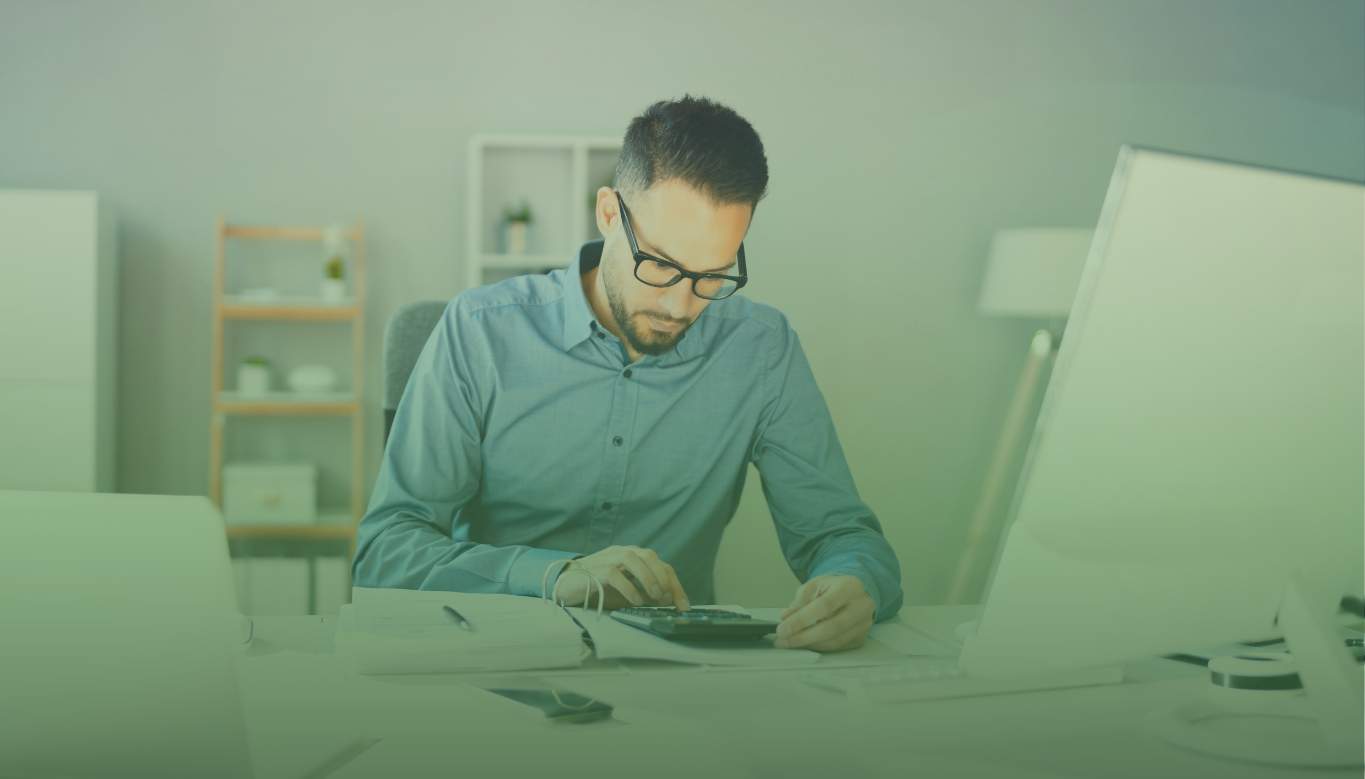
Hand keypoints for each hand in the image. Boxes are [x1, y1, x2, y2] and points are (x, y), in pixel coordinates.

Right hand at [552, 545, 689, 610]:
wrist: (566, 586)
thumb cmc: (599, 589)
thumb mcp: (627, 593)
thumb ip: (645, 594)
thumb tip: (667, 603)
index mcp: (632, 556)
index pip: (660, 564)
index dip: (674, 584)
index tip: (684, 605)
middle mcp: (621, 553)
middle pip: (649, 555)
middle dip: (663, 577)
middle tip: (668, 598)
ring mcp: (607, 558)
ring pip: (633, 558)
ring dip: (648, 578)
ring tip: (654, 597)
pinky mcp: (594, 569)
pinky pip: (615, 574)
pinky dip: (628, 588)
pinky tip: (635, 601)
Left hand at [774, 575, 873, 651]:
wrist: (856, 592)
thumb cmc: (834, 587)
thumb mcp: (815, 585)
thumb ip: (800, 600)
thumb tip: (786, 618)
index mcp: (849, 587)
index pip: (824, 606)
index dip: (802, 620)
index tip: (783, 628)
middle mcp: (861, 606)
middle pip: (831, 627)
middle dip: (803, 637)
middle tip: (783, 640)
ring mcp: (864, 624)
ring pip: (835, 641)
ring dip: (809, 644)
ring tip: (790, 642)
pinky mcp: (861, 637)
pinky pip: (837, 647)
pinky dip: (819, 647)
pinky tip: (805, 644)